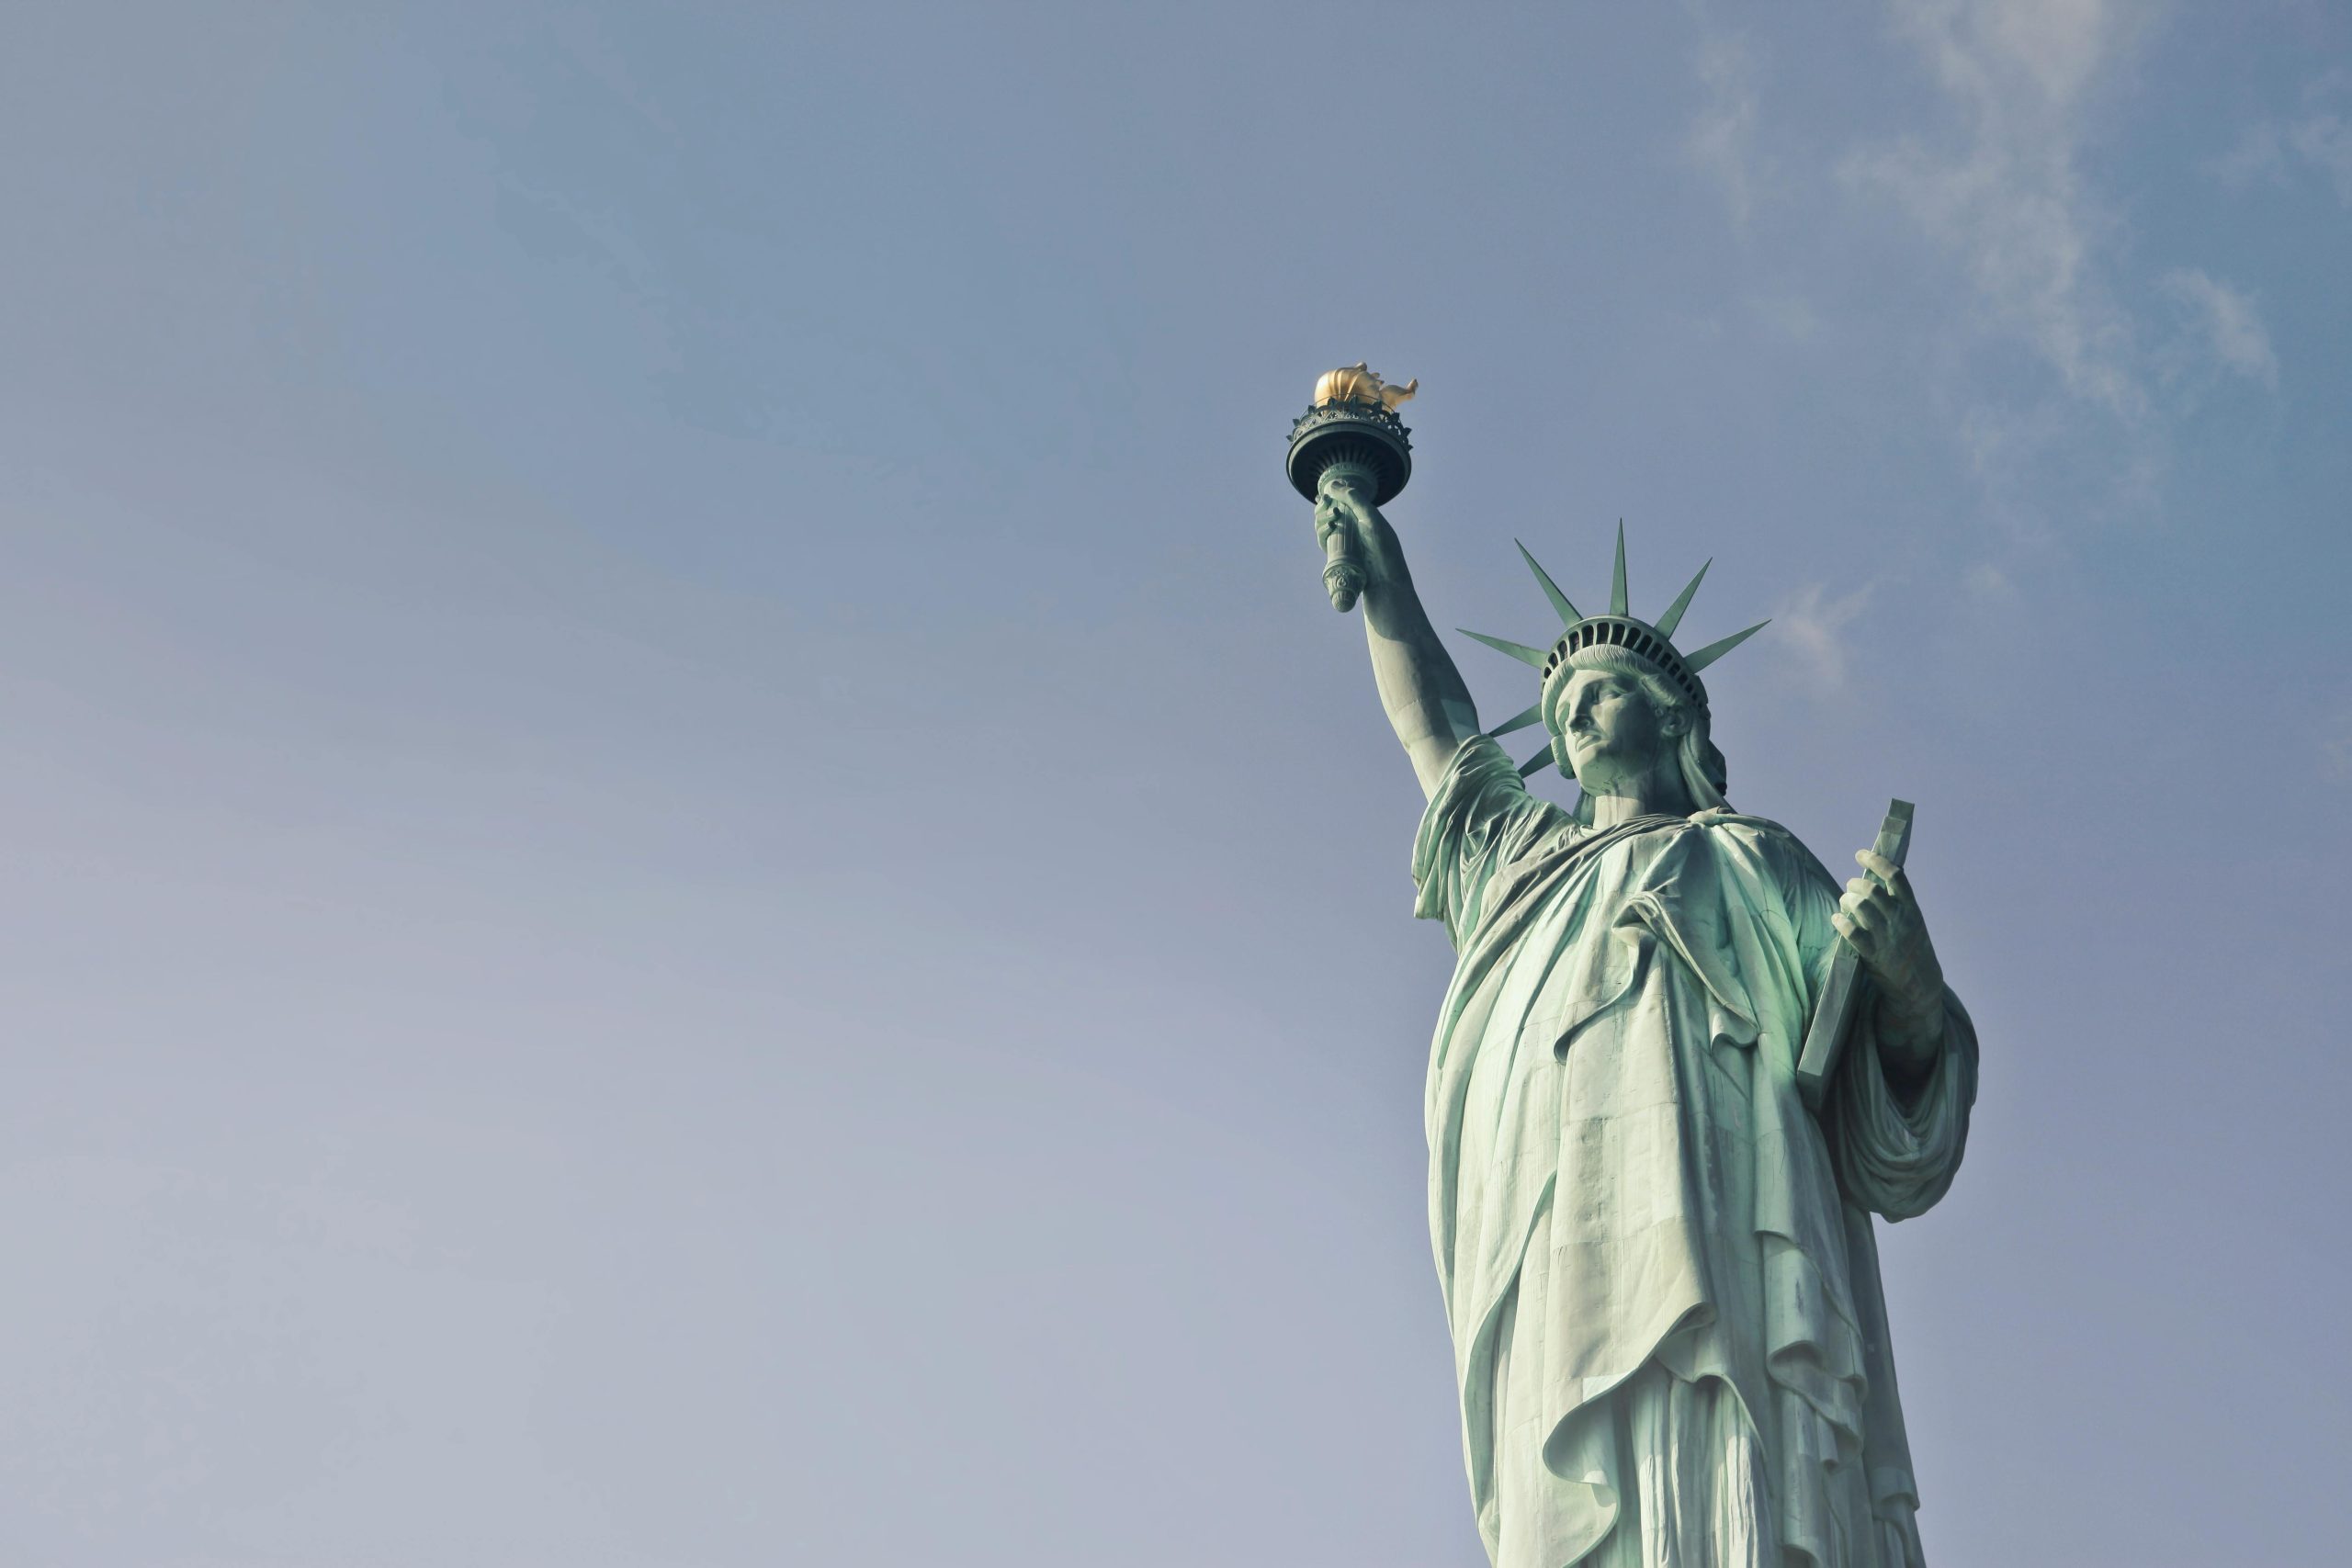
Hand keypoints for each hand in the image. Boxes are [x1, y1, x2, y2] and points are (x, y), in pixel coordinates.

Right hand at [1311, 471, 1398, 606]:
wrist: (1384, 582)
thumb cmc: (1383, 549)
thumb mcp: (1371, 518)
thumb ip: (1354, 499)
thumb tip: (1332, 484)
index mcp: (1365, 516)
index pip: (1344, 500)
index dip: (1332, 494)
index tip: (1325, 492)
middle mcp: (1354, 528)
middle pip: (1331, 512)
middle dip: (1324, 506)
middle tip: (1325, 504)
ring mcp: (1345, 542)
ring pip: (1325, 526)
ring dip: (1322, 518)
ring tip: (1330, 518)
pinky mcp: (1338, 555)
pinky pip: (1324, 541)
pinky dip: (1322, 532)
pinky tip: (1326, 528)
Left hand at [1834, 849, 1944, 1018]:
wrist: (1920, 985)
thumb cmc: (1912, 949)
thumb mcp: (1913, 922)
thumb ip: (1897, 903)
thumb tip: (1873, 880)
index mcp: (1911, 908)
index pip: (1894, 876)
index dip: (1876, 860)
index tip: (1860, 854)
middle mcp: (1899, 919)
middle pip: (1871, 890)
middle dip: (1854, 884)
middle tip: (1850, 887)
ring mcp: (1886, 936)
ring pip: (1860, 906)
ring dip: (1846, 900)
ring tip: (1844, 902)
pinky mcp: (1873, 954)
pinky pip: (1852, 932)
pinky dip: (1841, 922)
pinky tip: (1836, 919)